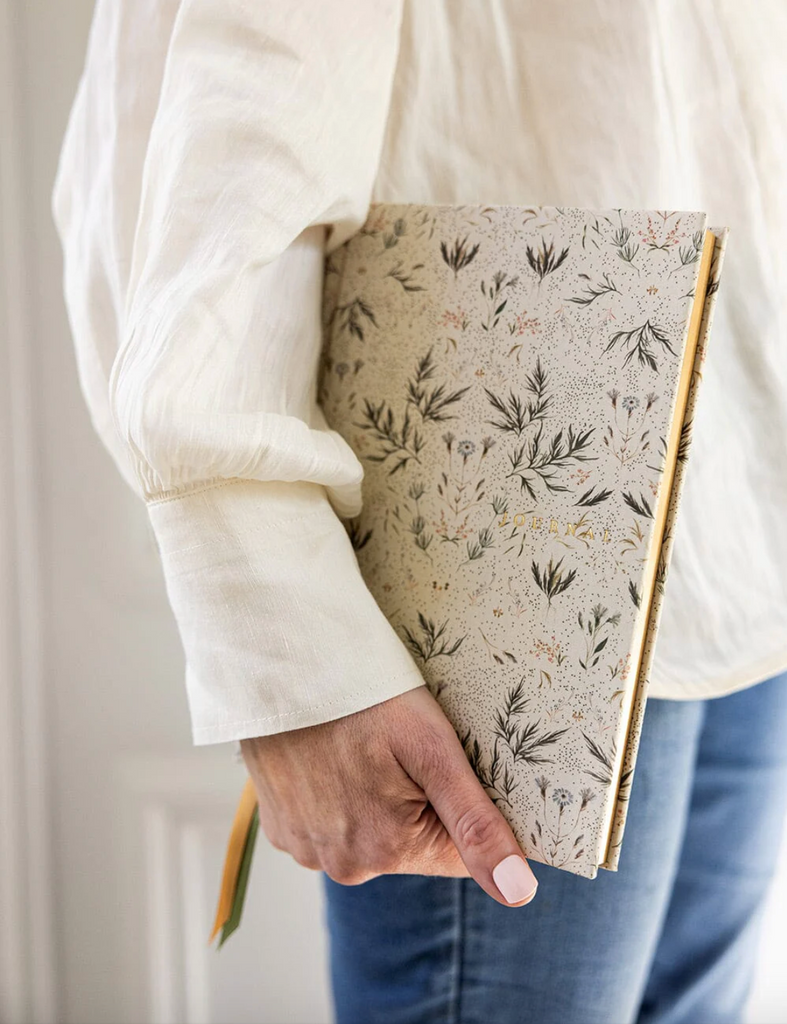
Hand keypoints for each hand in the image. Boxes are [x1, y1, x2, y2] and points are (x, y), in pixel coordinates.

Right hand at [240, 685, 537, 906]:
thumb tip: (519, 894)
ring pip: (370, 830)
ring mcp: (305, 847)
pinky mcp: (280, 827)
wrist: (280, 663)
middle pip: (412, 840)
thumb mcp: (433, 748)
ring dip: (375, 796)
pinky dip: (336, 793)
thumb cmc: (363, 697)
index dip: (466, 807)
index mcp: (389, 851)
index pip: (459, 852)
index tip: (449, 763)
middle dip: (418, 799)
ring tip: (362, 744)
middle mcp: (344, 865)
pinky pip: (329, 822)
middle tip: (399, 744)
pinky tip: (330, 754)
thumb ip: (476, 824)